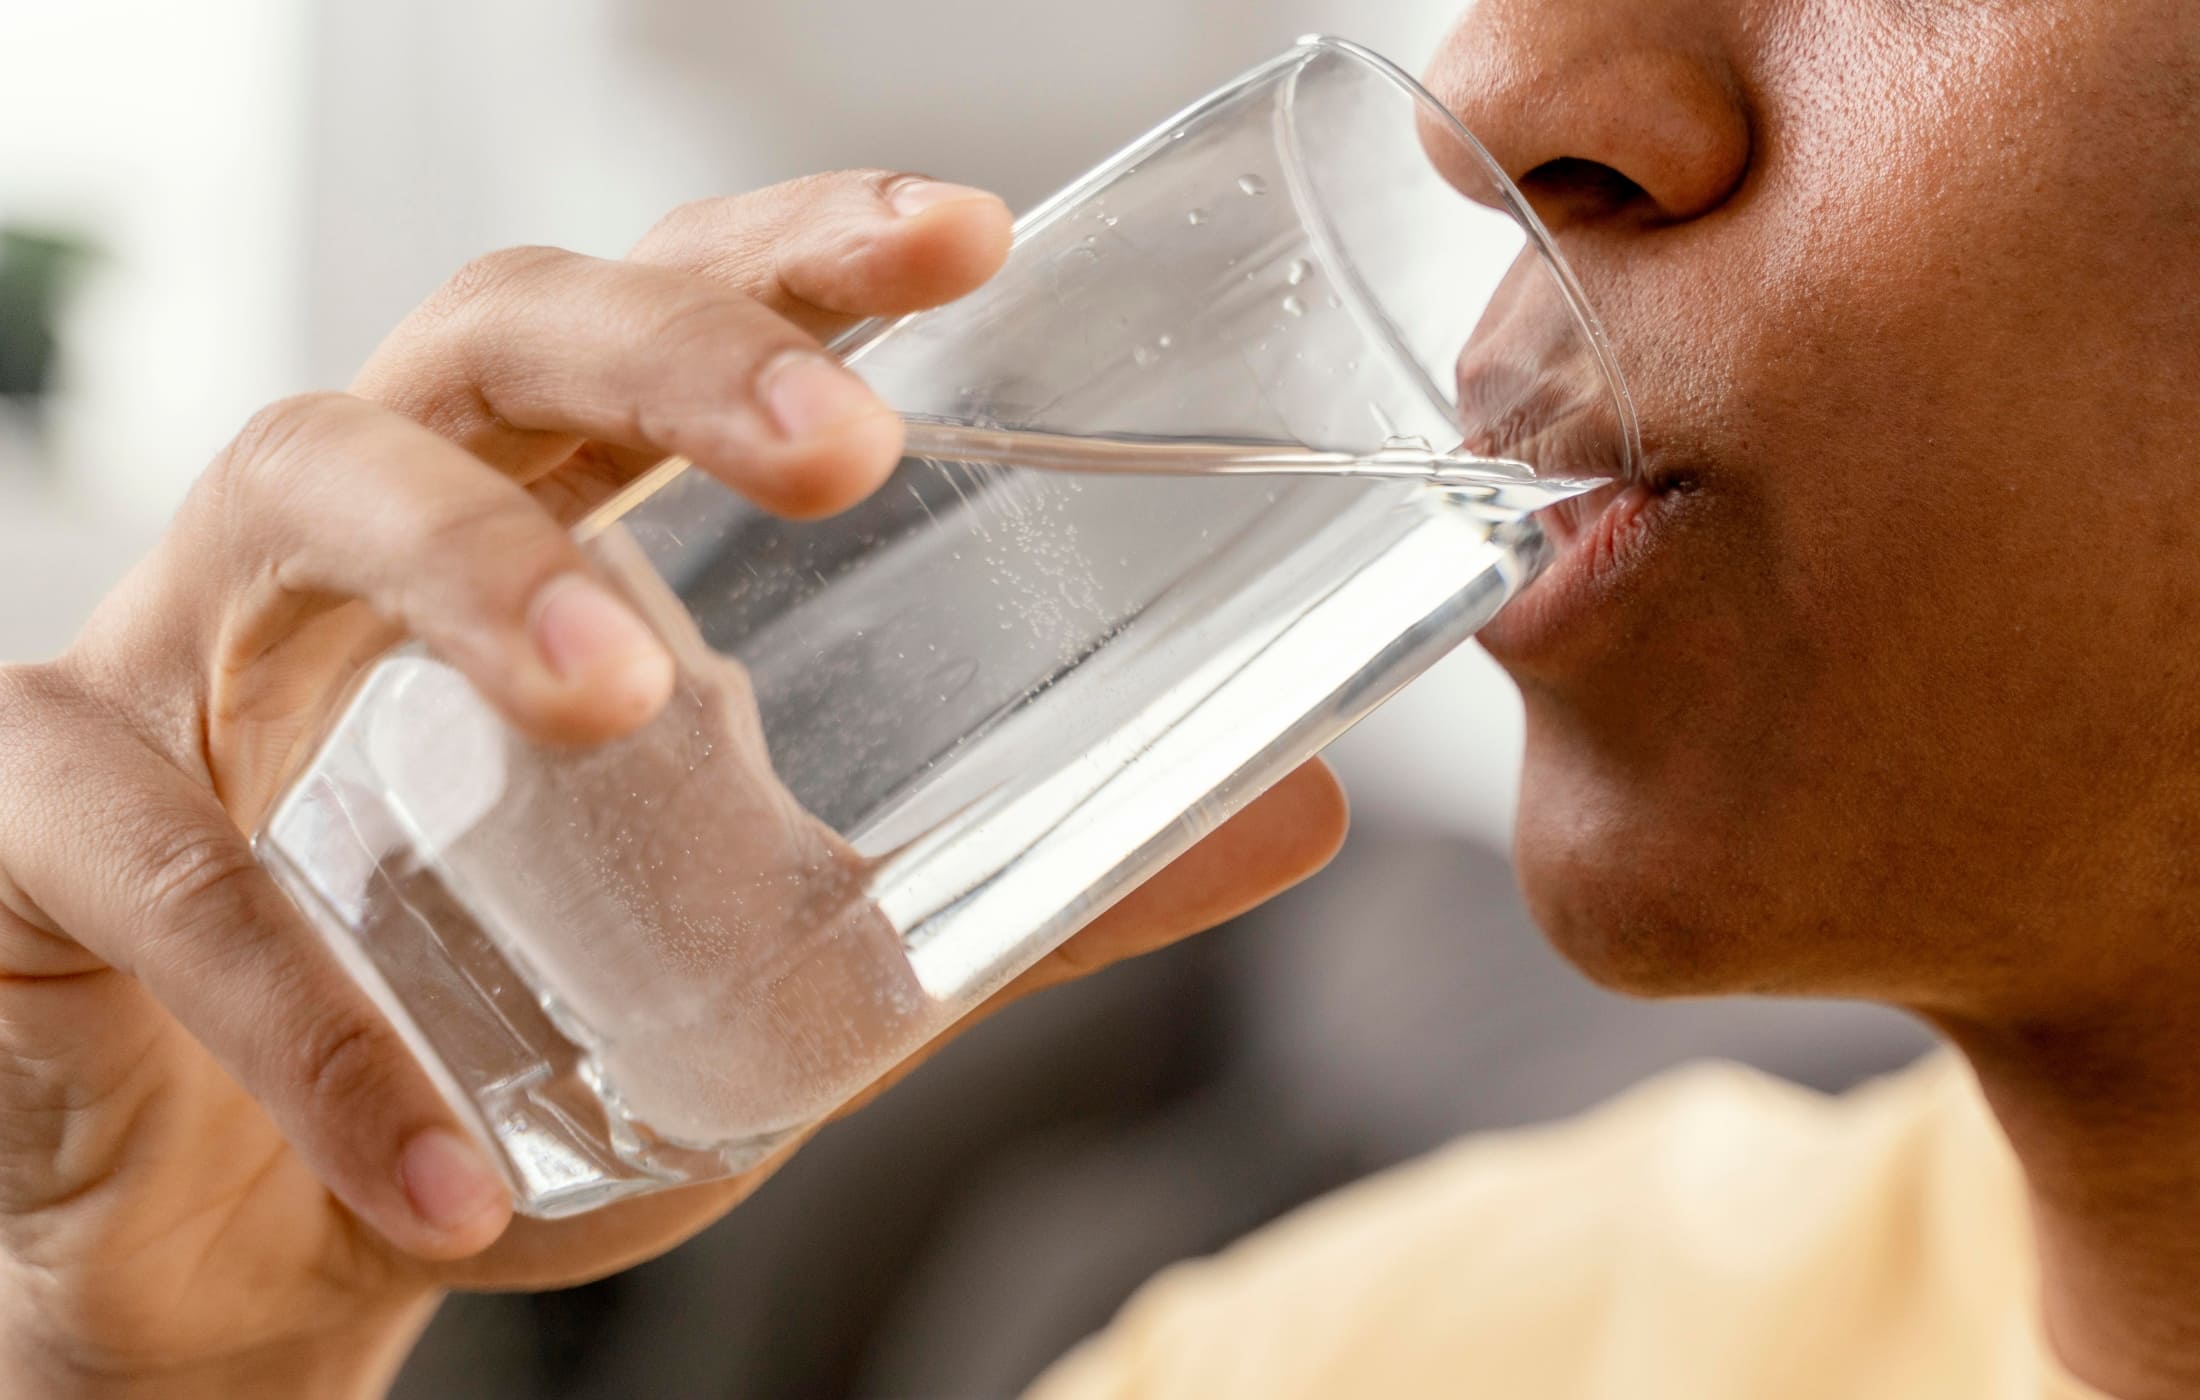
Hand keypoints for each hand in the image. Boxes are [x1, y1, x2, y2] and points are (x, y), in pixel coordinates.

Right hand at [0, 172, 1348, 1398]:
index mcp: (548, 529)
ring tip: (625, 702)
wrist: (268, 1243)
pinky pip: (146, 859)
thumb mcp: (807, 961)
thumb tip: (1303, 814)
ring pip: (292, 491)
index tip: (965, 236)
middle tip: (842, 443)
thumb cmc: (530, 1040)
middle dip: (665, 347)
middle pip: (486, 332)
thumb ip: (1028, 885)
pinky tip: (456, 1172)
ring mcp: (183, 658)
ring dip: (471, 576)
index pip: (668, 323)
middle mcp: (364, 542)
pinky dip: (305, 1017)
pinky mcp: (39, 825)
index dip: (792, 251)